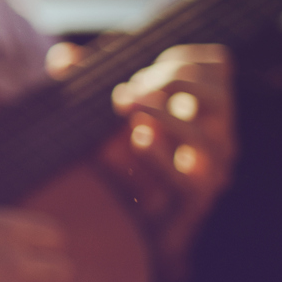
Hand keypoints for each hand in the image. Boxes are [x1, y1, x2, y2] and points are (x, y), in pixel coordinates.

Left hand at [64, 42, 234, 264]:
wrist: (129, 224)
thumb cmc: (120, 155)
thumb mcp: (103, 111)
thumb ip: (86, 80)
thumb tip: (63, 58)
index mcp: (203, 106)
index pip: (217, 65)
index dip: (182, 57)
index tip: (144, 66)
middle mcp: (216, 135)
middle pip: (218, 94)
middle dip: (173, 81)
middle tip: (131, 88)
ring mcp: (210, 170)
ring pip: (206, 138)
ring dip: (165, 115)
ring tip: (128, 103)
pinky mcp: (193, 201)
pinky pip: (189, 181)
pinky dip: (163, 156)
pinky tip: (138, 138)